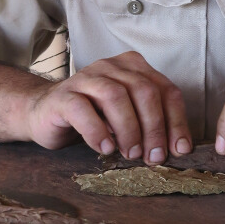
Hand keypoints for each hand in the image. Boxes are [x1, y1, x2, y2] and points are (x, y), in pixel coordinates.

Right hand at [26, 51, 191, 162]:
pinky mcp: (63, 95)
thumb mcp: (128, 117)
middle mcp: (111, 66)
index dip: (176, 121)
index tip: (179, 150)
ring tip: (130, 154)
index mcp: (133, 67)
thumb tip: (177, 148)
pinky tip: (105, 148)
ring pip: (115, 96)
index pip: (166, 90)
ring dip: (128, 129)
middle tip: (153, 157)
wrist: (45, 115)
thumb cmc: (93, 117)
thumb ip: (150, 123)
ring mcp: (86, 78)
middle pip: (144, 91)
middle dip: (154, 128)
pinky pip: (82, 109)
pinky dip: (97, 131)